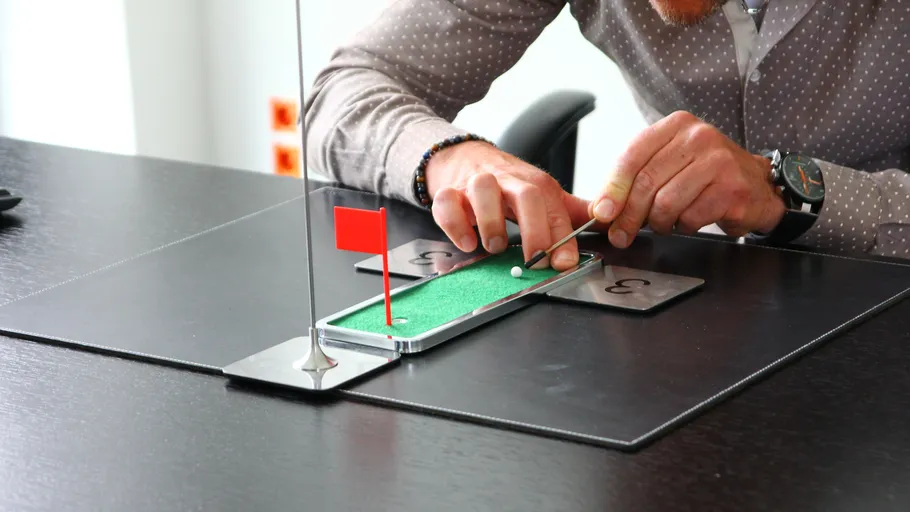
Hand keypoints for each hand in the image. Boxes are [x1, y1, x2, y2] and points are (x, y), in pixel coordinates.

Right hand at [425, 141, 594, 269]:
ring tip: (494, 246)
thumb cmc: (507, 183)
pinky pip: (447, 204)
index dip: (562, 237)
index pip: (555, 208)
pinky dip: (455, 224)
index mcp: (535, 184)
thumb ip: (571, 212)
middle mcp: (508, 181)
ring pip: (483, 191)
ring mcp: (476, 184)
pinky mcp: (449, 192)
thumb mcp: (541, 194)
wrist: (465, 157)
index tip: (565, 263)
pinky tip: (467, 242)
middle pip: (527, 195)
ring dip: (491, 222)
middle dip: (534, 229)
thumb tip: (608, 222)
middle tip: (535, 259)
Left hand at [589, 111, 785, 246]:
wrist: (756, 186)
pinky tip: (690, 220)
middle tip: (621, 234)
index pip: (632, 156)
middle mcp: (698, 136)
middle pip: (646, 182)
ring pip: (666, 203)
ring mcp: (718, 161)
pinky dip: (684, 226)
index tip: (601, 213)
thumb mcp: (668, 166)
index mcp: (675, 126)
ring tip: (666, 221)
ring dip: (659, 222)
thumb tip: (600, 210)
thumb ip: (633, 182)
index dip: (612, 189)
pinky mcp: (732, 188)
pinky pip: (690, 217)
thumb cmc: (706, 177)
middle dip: (628, 215)